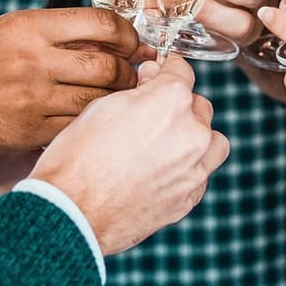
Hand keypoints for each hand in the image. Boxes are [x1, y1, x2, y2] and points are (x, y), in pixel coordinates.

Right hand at [0, 7, 139, 178]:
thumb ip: (47, 33)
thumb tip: (101, 39)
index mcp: (27, 26)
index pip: (102, 23)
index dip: (128, 35)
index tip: (134, 44)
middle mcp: (32, 60)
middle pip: (109, 66)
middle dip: (130, 73)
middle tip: (135, 77)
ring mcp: (31, 100)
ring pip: (98, 102)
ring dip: (116, 103)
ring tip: (119, 102)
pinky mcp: (27, 133)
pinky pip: (76, 128)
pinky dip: (90, 125)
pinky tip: (92, 124)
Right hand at [30, 55, 229, 254]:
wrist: (72, 214)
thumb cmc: (78, 159)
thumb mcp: (102, 107)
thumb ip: (137, 91)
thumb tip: (151, 83)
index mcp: (171, 99)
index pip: (182, 71)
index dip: (164, 72)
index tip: (155, 79)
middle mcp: (192, 131)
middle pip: (199, 106)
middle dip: (178, 107)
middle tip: (151, 117)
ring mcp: (195, 168)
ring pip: (212, 142)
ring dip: (195, 139)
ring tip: (167, 146)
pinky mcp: (189, 198)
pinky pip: (201, 176)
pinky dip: (188, 171)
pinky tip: (161, 174)